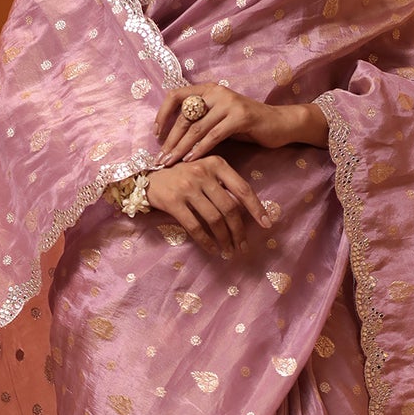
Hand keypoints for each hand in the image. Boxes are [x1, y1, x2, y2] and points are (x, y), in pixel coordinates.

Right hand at [144, 158, 272, 258]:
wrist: (146, 178)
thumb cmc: (181, 176)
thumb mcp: (204, 171)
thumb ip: (223, 185)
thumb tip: (246, 211)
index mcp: (216, 163)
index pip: (242, 188)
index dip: (256, 208)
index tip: (267, 225)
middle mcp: (203, 172)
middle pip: (230, 208)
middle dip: (239, 231)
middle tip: (243, 246)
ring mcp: (187, 187)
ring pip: (214, 219)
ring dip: (225, 239)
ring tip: (229, 251)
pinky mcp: (173, 202)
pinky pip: (195, 227)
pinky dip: (207, 241)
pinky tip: (213, 249)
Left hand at [155, 82, 327, 164]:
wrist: (280, 124)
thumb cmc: (247, 125)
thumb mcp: (220, 119)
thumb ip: (200, 121)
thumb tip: (172, 137)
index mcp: (208, 89)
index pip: (175, 95)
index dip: (162, 114)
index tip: (155, 134)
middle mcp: (217, 92)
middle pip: (184, 116)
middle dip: (170, 140)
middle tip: (160, 159)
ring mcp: (229, 103)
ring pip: (197, 128)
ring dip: (180, 148)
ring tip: (170, 163)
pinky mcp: (241, 117)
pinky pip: (214, 135)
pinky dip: (200, 149)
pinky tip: (191, 160)